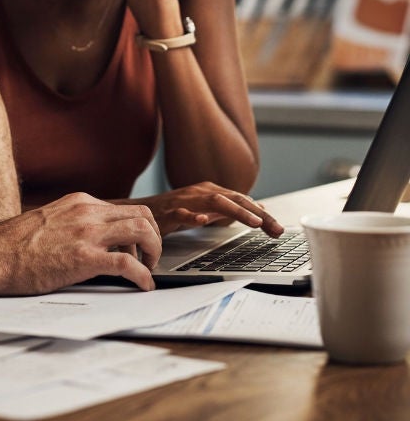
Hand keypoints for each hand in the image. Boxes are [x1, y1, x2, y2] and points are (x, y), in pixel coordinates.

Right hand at [0, 192, 161, 293]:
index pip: (126, 208)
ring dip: (154, 252)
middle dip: (154, 237)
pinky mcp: (84, 257)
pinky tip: (143, 285)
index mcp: (80, 202)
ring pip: (141, 231)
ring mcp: (87, 233)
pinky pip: (127, 263)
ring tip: (149, 269)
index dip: (139, 229)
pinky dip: (143, 275)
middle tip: (150, 258)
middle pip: (142, 214)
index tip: (139, 246)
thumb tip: (93, 239)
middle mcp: (87, 212)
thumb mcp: (52, 220)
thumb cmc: (17, 244)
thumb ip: (75, 222)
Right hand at [130, 182, 283, 237]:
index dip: (261, 213)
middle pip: (233, 198)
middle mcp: (199, 192)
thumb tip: (257, 208)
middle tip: (275, 229)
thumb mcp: (206, 208)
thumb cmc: (175, 211)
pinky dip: (194, 216)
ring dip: (236, 211)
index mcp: (209, 191)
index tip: (278, 229)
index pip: (241, 200)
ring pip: (214, 202)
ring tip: (254, 222)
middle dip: (256, 213)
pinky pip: (182, 214)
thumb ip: (229, 208)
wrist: (142, 211)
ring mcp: (184, 201)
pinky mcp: (168, 213)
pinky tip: (204, 221)